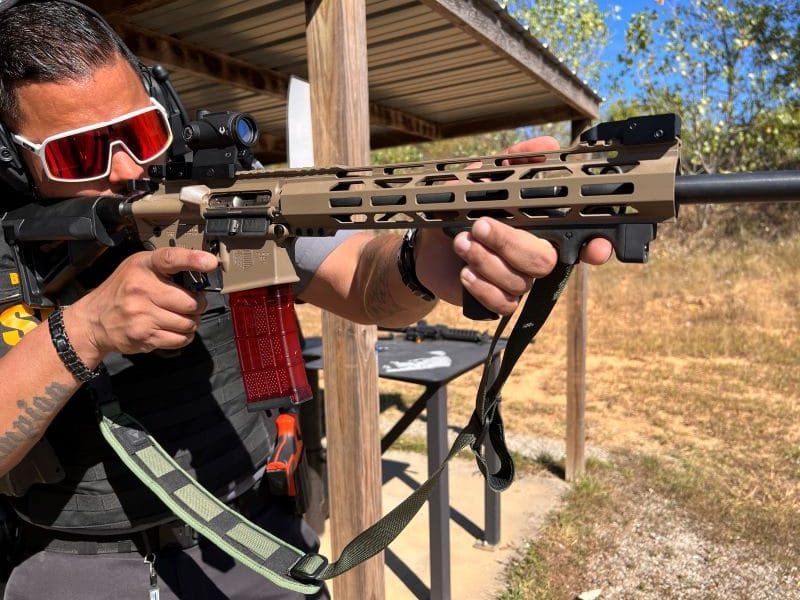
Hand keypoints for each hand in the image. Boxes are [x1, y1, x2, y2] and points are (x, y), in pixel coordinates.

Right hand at [64, 247, 217, 363]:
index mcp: (142, 266)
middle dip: (198, 305)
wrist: (93, 321)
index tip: (211, 262)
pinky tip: (174, 330)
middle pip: (190, 302)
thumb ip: (166, 267)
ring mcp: (142, 314)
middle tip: (193, 304)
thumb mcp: (138, 268)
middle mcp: (141, 289)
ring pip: (188, 323)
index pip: (171, 258)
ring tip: (182, 318)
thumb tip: (202, 271)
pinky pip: (179, 339)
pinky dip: (183, 336)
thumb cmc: (122, 291)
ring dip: (191, 323)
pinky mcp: (144, 336)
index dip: (193, 260)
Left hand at [413, 136, 612, 315]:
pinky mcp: (498, 300)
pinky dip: (482, 288)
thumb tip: (547, 147)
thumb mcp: (483, 178)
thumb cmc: (462, 209)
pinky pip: (503, 304)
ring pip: (519, 282)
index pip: (581, 238)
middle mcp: (534, 254)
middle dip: (510, 243)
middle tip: (480, 226)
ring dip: (486, 261)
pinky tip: (465, 272)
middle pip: (543, 260)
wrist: (428, 244)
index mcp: (540, 226)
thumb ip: (513, 161)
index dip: (595, 246)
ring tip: (461, 242)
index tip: (596, 247)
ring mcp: (519, 280)